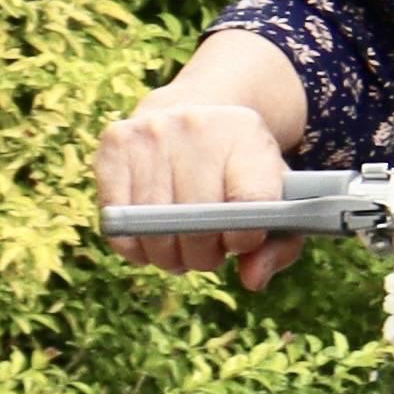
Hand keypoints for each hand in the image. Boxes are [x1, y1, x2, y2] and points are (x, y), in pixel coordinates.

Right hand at [98, 88, 304, 287]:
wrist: (193, 112)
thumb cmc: (238, 171)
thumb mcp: (275, 197)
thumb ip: (279, 245)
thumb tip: (252, 281)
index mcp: (248, 134)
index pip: (252, 202)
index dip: (245, 238)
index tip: (240, 243)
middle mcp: (197, 125)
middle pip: (197, 221)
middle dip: (204, 255)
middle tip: (208, 252)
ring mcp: (151, 133)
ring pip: (154, 229)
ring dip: (169, 255)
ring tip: (181, 246)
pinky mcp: (114, 146)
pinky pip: (118, 223)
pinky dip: (135, 247)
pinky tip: (150, 238)